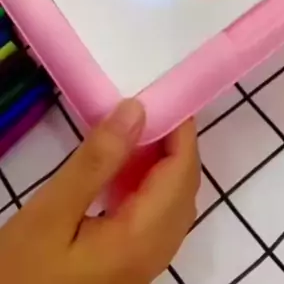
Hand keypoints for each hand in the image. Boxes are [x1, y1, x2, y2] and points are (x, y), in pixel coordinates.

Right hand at [0, 100, 200, 282]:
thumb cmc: (21, 272)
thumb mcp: (50, 213)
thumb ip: (96, 161)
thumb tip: (136, 111)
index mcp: (141, 239)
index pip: (181, 173)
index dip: (182, 132)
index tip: (166, 94)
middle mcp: (154, 254)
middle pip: (184, 189)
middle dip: (176, 145)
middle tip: (149, 108)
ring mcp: (143, 266)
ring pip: (173, 205)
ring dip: (164, 167)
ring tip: (136, 133)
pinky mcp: (128, 269)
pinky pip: (156, 220)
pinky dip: (150, 189)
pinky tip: (123, 173)